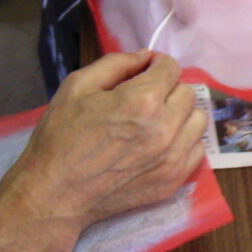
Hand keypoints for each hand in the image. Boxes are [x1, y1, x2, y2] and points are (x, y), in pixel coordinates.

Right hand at [0, 51, 206, 228]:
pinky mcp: (173, 181)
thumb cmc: (61, 136)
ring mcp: (172, 158)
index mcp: (142, 100)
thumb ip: (117, 63)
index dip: (156, 64)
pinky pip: (197, 151)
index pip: (171, 68)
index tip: (143, 71)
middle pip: (187, 92)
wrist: (55, 194)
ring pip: (197, 121)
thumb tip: (146, 57)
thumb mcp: (78, 86)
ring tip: (155, 121)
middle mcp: (165, 128)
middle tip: (143, 98)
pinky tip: (160, 144)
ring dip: (180, 115)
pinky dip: (183, 142)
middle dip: (167, 89)